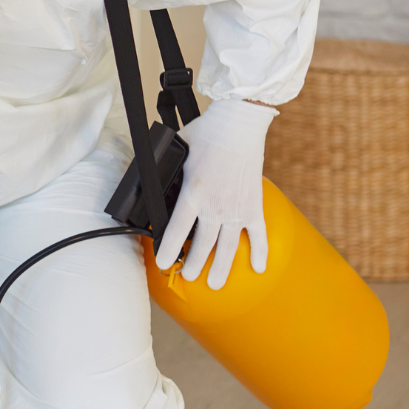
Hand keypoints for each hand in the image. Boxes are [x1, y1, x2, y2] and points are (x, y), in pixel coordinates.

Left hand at [155, 98, 278, 289]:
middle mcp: (216, 205)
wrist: (240, 123)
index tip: (163, 263)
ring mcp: (237, 207)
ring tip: (215, 284)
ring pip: (228, 246)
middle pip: (203, 244)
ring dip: (221, 267)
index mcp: (193, 193)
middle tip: (188, 276)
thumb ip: (165, 169)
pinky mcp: (254, 204)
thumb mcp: (175, 151)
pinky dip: (260, 251)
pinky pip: (259, 233)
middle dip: (193, 264)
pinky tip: (258, 269)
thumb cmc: (206, 133)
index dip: (169, 250)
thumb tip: (148, 177)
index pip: (178, 230)